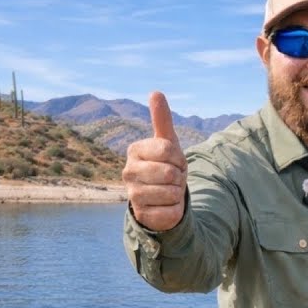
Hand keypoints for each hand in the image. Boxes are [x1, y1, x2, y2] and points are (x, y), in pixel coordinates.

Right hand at [123, 91, 186, 231]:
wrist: (161, 198)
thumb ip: (161, 119)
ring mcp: (133, 195)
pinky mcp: (142, 215)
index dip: (178, 156)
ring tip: (168, 191)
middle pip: (170, 172)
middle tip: (172, 178)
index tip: (173, 160)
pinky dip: (175, 210)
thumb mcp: (166, 142)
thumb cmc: (164, 165)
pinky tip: (165, 207)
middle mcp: (128, 172)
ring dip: (177, 193)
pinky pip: (171, 211)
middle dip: (179, 176)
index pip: (168, 149)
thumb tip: (156, 92)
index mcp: (135, 150)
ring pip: (172, 192)